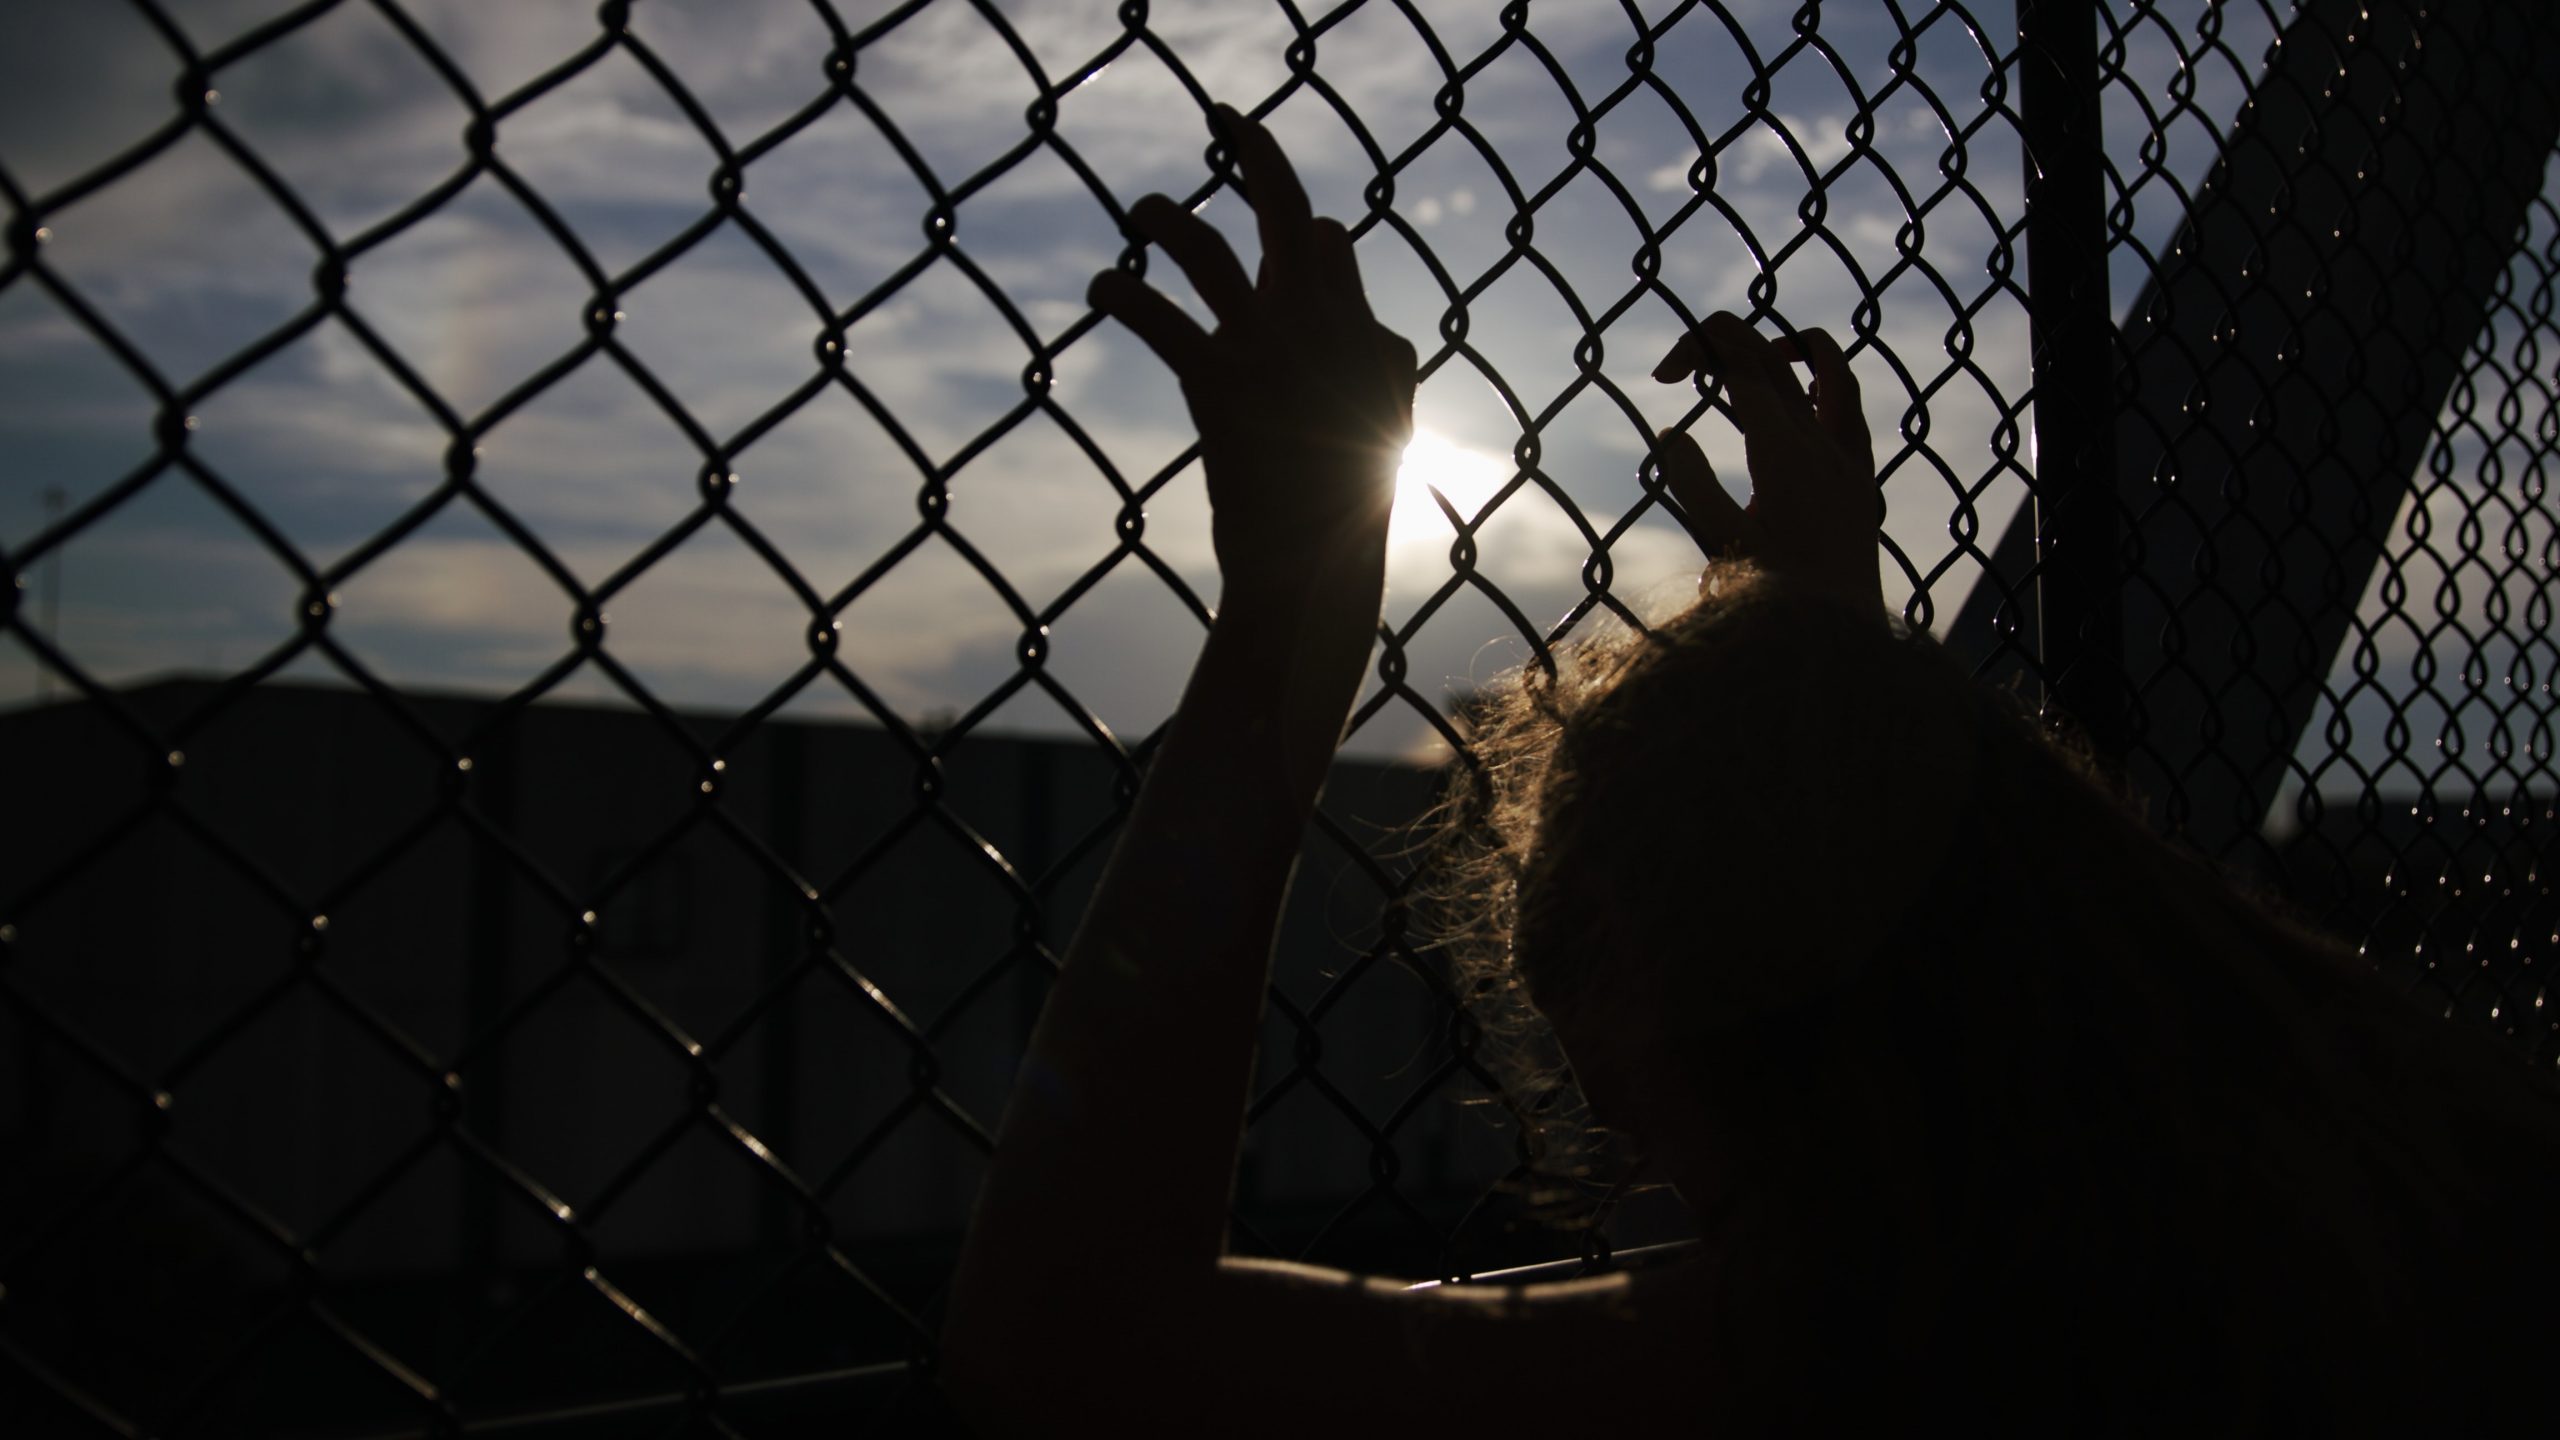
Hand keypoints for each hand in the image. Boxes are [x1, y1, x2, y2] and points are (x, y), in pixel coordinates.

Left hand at [1089, 104, 1417, 601]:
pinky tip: (1102, 286)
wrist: (1313, 574)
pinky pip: (1160, 314)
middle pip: (1287, 209)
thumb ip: (1373, 363)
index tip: (1274, 234)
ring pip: (1210, 250)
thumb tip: (1377, 332)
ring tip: (1139, 208)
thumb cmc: (1343, 514)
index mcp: (1364, 336)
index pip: (1327, 244)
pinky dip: (1125, 292)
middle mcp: (1322, 326)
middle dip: (1256, 153)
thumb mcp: (1378, 426)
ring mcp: (1272, 349)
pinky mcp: (1220, 382)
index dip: (1297, 232)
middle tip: (1226, 117)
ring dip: (1167, 219)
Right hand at [1650, 312, 1882, 614]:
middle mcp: (1824, 445)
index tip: (1662, 375)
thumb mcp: (1722, 543)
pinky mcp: (1863, 481)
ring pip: (1834, 373)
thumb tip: (1671, 433)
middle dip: (1729, 340)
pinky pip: (1852, 415)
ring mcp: (1850, 460)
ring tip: (1761, 352)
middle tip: (1685, 359)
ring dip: (1796, 348)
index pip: (1745, 368)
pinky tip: (1806, 401)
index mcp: (1785, 453)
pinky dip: (1829, 388)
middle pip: (1778, 360)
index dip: (1701, 350)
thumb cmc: (1774, 600)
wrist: (1841, 643)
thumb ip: (1693, 482)